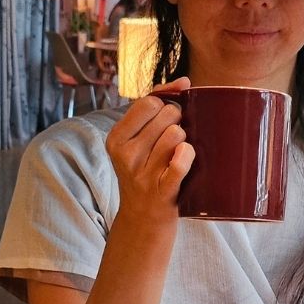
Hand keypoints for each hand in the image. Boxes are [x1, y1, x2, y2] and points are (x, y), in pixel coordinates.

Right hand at [105, 77, 194, 229]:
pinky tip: (185, 157)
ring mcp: (143, 174)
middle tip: (173, 139)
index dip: (167, 103)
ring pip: (176, 134)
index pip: (149, 102)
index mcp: (116, 138)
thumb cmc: (145, 172)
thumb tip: (184, 82)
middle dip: (177, 121)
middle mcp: (125, 155)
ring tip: (176, 153)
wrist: (142, 221)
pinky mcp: (162, 191)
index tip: (171, 113)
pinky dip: (187, 156)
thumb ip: (153, 109)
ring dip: (184, 140)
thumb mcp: (136, 143)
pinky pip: (181, 162)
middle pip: (166, 114)